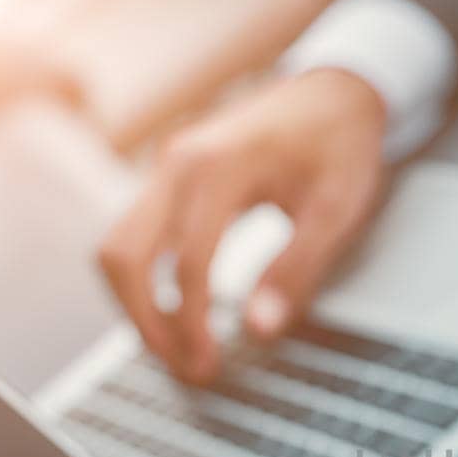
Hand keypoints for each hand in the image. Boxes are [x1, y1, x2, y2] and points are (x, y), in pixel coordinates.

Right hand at [98, 68, 386, 381]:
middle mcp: (178, 163)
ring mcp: (167, 167)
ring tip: (177, 348)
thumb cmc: (340, 144)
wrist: (335, 89)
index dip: (190, 324)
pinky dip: (142, 279)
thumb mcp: (337, 208)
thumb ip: (298, 268)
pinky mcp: (168, 177)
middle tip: (183, 366)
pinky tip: (174, 311)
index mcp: (218, 168)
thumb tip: (260, 330)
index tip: (207, 365)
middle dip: (144, 321)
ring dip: (135, 303)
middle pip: (124, 255)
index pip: (186, 263)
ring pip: (117, 246)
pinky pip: (134, 234)